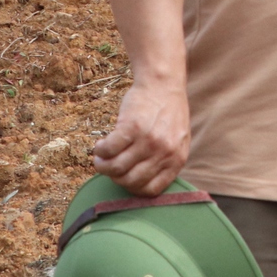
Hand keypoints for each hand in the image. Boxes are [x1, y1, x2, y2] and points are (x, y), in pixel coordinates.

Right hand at [93, 79, 190, 195]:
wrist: (164, 85)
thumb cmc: (167, 115)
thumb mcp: (177, 142)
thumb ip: (164, 162)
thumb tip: (139, 185)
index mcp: (176, 160)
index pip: (150, 191)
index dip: (131, 187)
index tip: (124, 177)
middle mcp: (164, 152)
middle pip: (129, 181)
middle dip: (114, 177)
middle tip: (109, 166)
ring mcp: (148, 140)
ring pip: (115, 168)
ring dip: (102, 165)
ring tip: (101, 157)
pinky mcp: (131, 127)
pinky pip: (108, 150)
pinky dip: (99, 151)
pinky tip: (101, 145)